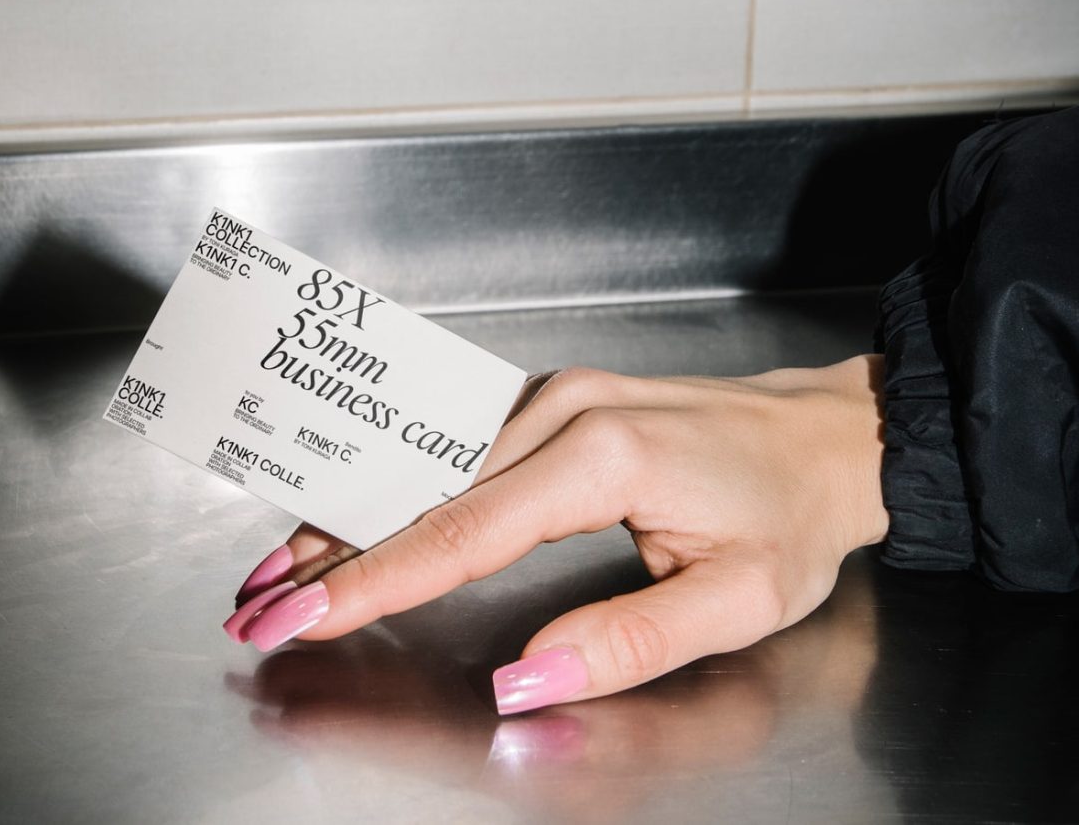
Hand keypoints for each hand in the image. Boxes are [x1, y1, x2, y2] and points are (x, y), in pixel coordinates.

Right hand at [225, 356, 887, 713]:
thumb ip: (624, 644)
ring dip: (342, 519)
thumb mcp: (735, 600)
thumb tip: (519, 681)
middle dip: (327, 556)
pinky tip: (345, 519)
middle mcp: (561, 410)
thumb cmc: (788, 516)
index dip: (373, 582)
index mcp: (603, 456)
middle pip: (418, 491)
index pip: (461, 532)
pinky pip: (448, 449)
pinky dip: (387, 490)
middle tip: (252, 606)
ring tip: (273, 571)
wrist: (826, 435)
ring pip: (420, 463)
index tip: (304, 618)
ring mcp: (549, 397)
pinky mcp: (546, 403)